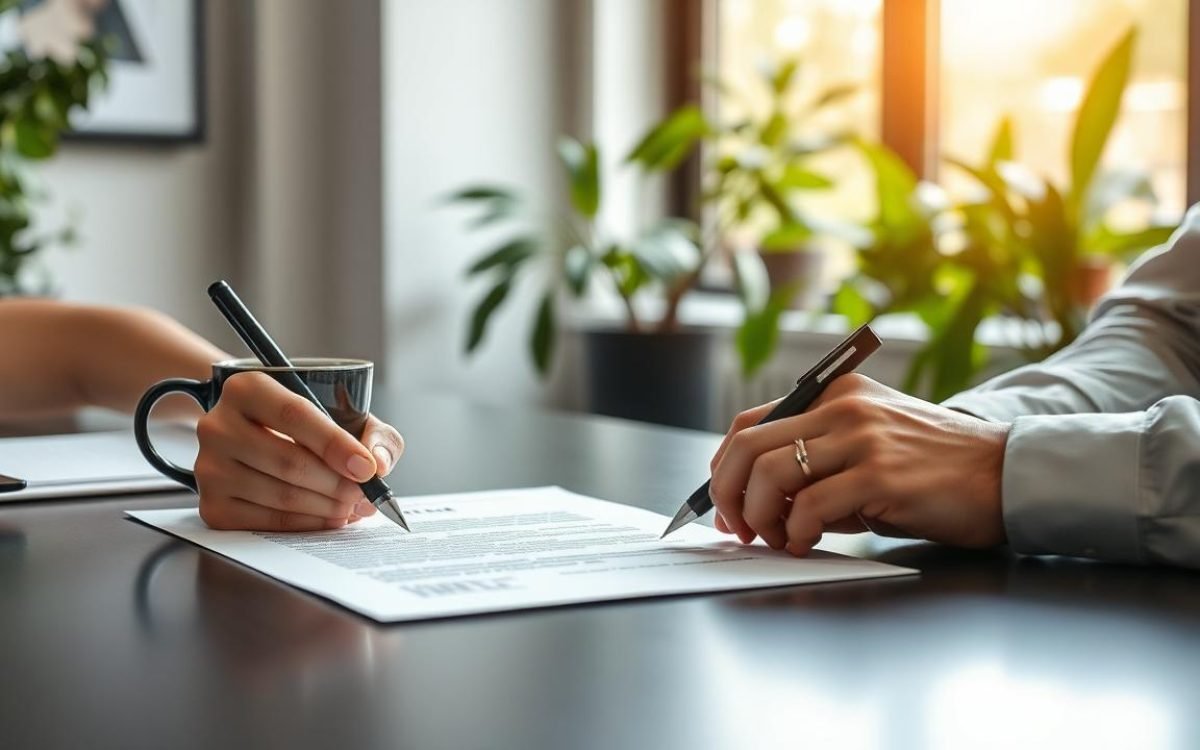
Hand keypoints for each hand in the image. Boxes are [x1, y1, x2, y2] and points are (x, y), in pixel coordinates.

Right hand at [194, 372, 404, 530]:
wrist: (254, 434)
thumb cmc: (305, 423)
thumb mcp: (342, 411)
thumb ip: (372, 432)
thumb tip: (380, 463)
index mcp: (247, 388)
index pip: (295, 415)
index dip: (335, 445)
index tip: (367, 468)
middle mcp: (218, 425)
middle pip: (288, 462)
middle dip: (338, 484)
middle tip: (366, 495)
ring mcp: (209, 467)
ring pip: (280, 495)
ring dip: (327, 507)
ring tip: (353, 506)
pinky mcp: (211, 505)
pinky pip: (266, 523)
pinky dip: (306, 524)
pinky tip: (329, 517)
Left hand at [708, 374, 1009, 555]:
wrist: (1005, 473)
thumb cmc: (934, 468)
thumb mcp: (869, 447)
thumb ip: (816, 464)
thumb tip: (759, 501)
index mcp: (835, 392)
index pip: (751, 423)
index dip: (724, 467)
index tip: (723, 504)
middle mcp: (843, 406)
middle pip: (748, 445)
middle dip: (727, 493)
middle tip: (736, 528)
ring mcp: (861, 438)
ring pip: (771, 473)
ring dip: (760, 516)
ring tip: (776, 539)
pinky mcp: (880, 475)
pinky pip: (811, 506)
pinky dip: (795, 532)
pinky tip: (805, 543)